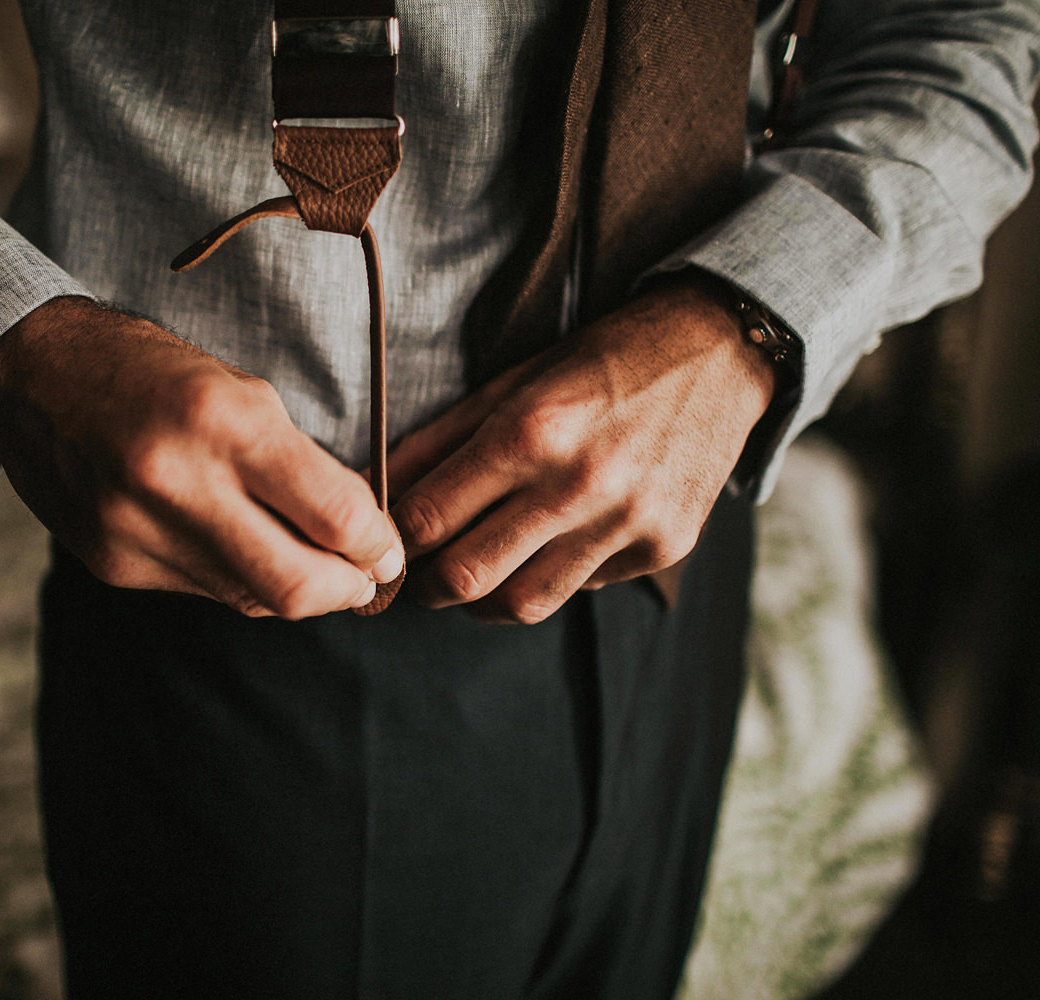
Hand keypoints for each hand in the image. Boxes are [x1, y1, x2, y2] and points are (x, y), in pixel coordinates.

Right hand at [0, 296, 404, 618]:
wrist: (30, 375)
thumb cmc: (148, 369)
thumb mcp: (236, 387)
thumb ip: (297, 461)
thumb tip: (358, 531)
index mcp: (222, 421)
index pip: (334, 515)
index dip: (379, 544)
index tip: (389, 547)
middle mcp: (177, 483)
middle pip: (299, 585)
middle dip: (349, 590)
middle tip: (366, 577)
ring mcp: (138, 532)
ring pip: (253, 599)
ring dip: (298, 590)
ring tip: (314, 565)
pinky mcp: (113, 565)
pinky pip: (204, 593)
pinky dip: (241, 582)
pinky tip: (246, 553)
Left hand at [386, 278, 776, 623]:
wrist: (720, 353)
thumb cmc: (603, 360)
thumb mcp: (514, 381)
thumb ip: (441, 438)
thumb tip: (378, 483)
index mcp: (531, 431)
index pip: (429, 518)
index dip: (393, 539)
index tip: (385, 541)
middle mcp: (579, 484)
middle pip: (466, 576)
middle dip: (425, 585)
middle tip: (415, 575)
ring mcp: (627, 523)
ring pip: (522, 604)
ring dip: (481, 600)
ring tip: (472, 575)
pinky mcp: (662, 548)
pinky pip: (580, 589)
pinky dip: (550, 578)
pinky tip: (547, 548)